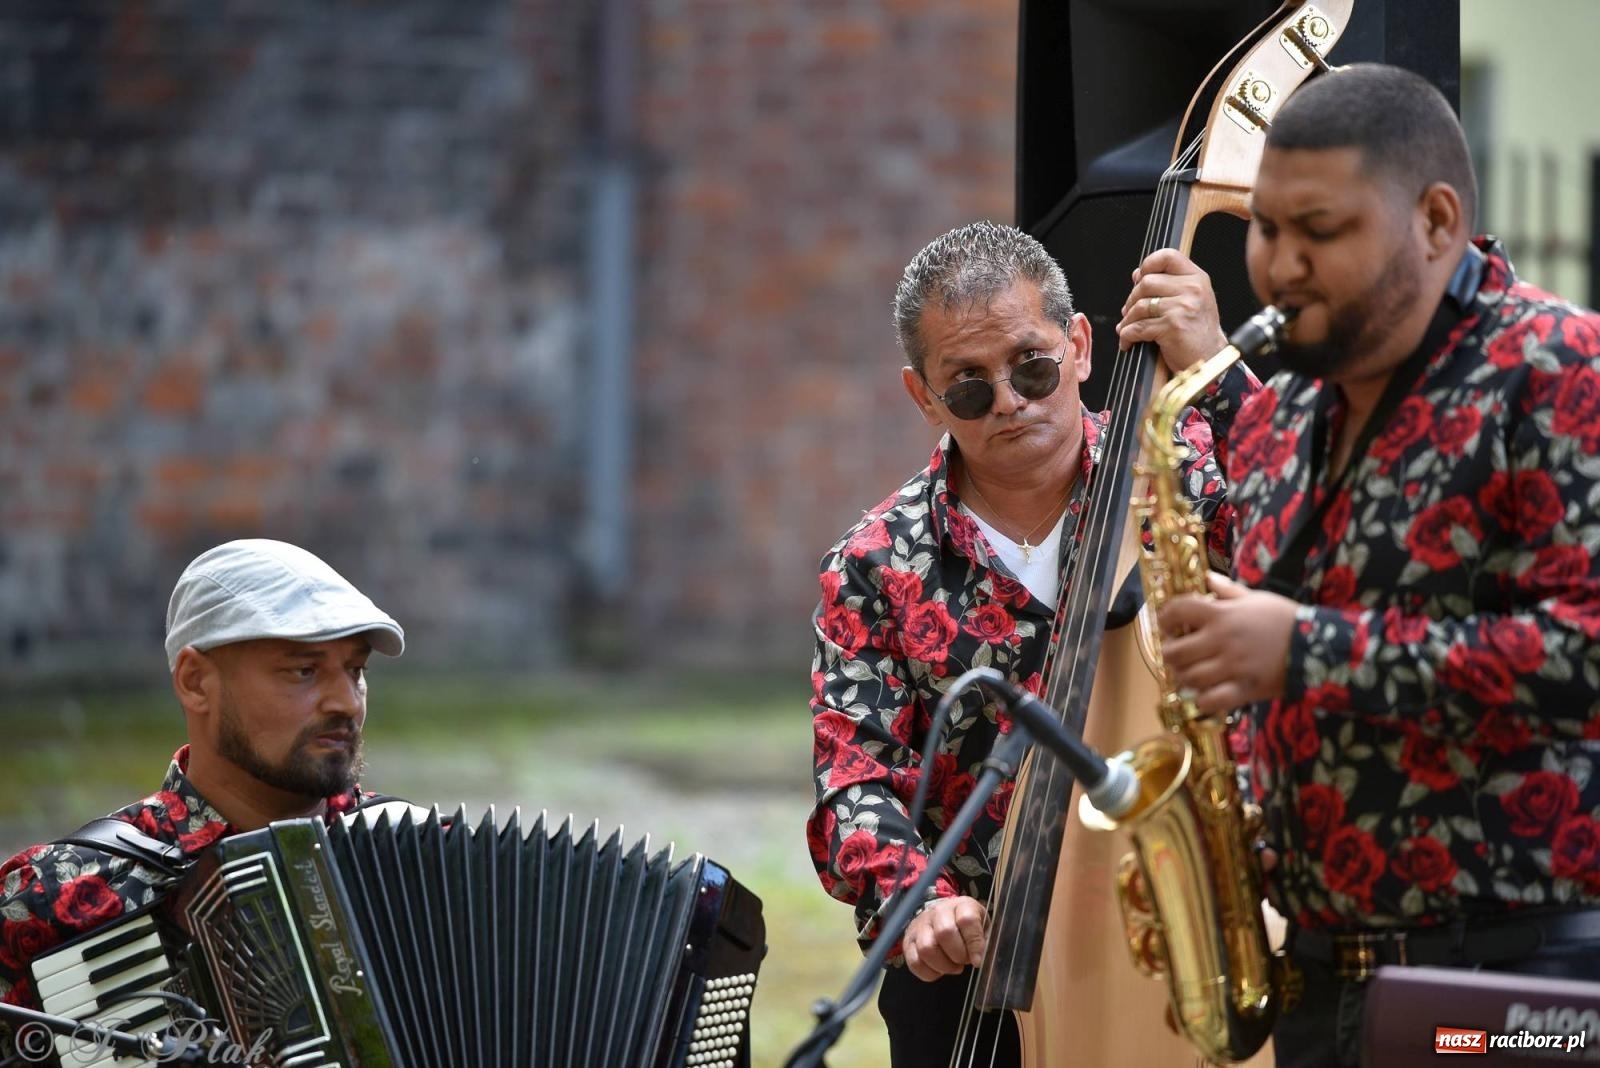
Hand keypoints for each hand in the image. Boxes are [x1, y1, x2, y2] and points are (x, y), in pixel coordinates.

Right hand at [903, 895, 987, 980]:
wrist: (941, 916)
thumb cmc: (965, 925)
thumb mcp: (981, 925)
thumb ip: (984, 940)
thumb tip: (981, 959)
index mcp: (961, 905)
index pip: (966, 920)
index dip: (974, 944)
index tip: (978, 960)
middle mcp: (938, 912)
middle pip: (944, 932)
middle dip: (957, 955)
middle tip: (964, 961)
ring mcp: (920, 926)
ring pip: (927, 948)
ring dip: (943, 965)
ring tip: (952, 967)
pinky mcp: (908, 942)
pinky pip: (914, 962)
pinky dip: (929, 973)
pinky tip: (939, 970)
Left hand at [1116, 248, 1228, 373]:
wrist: (1210, 360)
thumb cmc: (1197, 332)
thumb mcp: (1190, 301)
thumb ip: (1168, 284)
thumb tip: (1138, 273)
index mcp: (1197, 278)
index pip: (1168, 256)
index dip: (1148, 264)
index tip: (1139, 278)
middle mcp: (1192, 289)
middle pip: (1147, 282)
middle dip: (1132, 299)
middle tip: (1129, 312)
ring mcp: (1183, 307)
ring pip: (1140, 305)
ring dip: (1128, 319)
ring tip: (1127, 328)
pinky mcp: (1173, 326)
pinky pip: (1139, 327)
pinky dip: (1128, 335)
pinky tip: (1128, 341)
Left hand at [1156, 571, 1296, 712]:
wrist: (1319, 645)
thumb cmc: (1285, 618)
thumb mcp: (1257, 598)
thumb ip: (1228, 590)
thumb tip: (1208, 578)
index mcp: (1221, 614)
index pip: (1178, 610)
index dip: (1165, 617)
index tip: (1167, 623)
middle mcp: (1220, 640)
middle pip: (1175, 651)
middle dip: (1171, 653)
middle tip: (1177, 652)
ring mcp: (1230, 666)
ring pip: (1189, 677)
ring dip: (1185, 676)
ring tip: (1190, 672)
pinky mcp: (1243, 689)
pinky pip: (1211, 700)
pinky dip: (1203, 698)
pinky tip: (1207, 692)